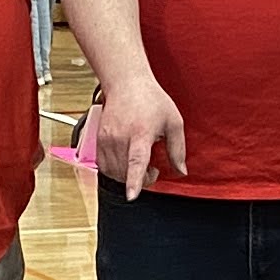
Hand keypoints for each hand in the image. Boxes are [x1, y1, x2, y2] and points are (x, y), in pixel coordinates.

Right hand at [97, 75, 189, 196]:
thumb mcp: (174, 122)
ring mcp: (106, 139)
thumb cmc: (152, 100)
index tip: (132, 196)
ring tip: (139, 164)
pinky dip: (114, 170)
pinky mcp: (98, 140)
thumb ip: (178, 149)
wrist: (126, 83)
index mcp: (140, 134)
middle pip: (125, 173)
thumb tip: (181, 172)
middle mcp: (120, 138)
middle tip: (152, 170)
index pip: (136, 162)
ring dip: (126, 176)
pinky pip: (103, 166)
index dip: (135, 181)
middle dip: (140, 180)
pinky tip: (125, 161)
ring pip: (113, 172)